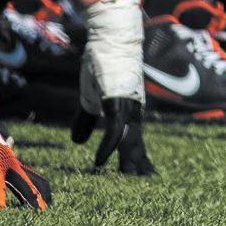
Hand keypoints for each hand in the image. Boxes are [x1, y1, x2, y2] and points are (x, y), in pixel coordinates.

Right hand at [70, 0, 153, 174]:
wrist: (109, 39)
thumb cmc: (102, 66)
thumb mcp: (91, 99)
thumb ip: (85, 120)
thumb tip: (77, 143)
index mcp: (129, 113)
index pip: (136, 141)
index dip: (138, 159)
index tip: (143, 177)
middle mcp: (133, 112)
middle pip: (138, 145)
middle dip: (140, 166)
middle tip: (147, 186)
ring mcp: (127, 107)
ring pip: (130, 141)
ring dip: (129, 163)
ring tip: (130, 182)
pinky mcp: (117, 101)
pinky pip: (113, 130)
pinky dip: (108, 147)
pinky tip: (100, 162)